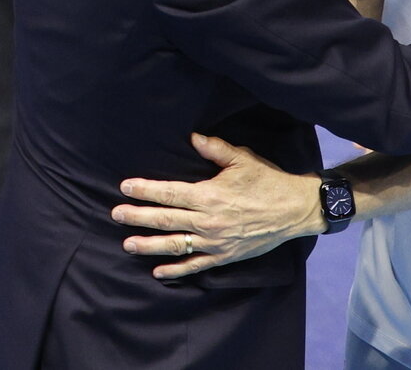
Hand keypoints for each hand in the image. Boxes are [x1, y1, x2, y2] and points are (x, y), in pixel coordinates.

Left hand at [111, 133, 324, 279]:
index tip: (126, 187)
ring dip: (149, 245)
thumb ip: (216, 149)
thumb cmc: (268, 181)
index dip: (146, 190)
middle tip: (115, 214)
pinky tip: (158, 271)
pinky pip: (195, 265)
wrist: (295, 210)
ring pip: (174, 244)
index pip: (170, 193)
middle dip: (138, 216)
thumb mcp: (243, 160)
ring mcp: (215, 242)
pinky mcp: (224, 256)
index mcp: (210, 195)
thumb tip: (193, 138)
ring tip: (128, 244)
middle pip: (165, 219)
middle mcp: (208, 221)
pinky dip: (176, 270)